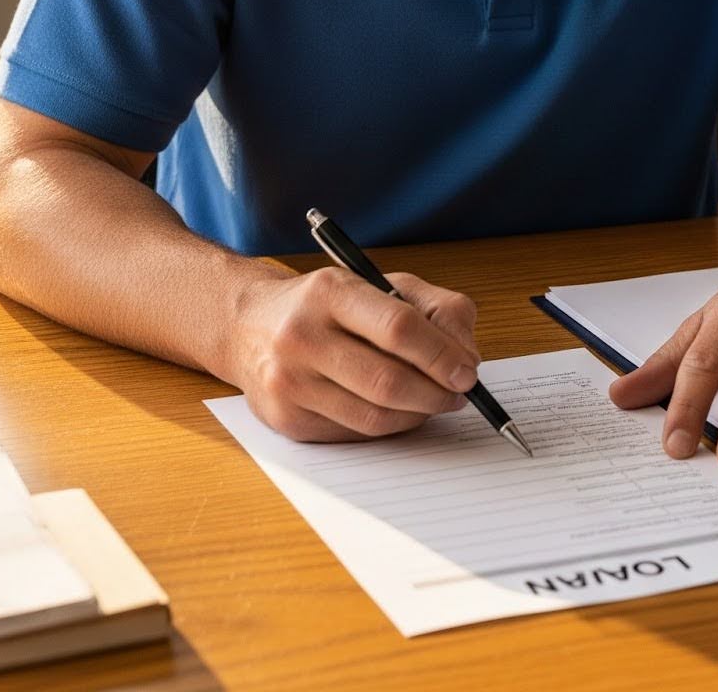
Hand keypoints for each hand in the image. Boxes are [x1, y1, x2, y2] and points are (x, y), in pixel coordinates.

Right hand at [228, 268, 479, 441]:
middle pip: (387, 380)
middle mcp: (302, 335)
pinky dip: (387, 426)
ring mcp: (289, 381)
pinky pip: (353, 433)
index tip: (468, 371)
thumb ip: (436, 309)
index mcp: (331, 291)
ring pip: (373, 415)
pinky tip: (398, 411)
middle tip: (459, 394)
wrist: (249, 326)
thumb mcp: (382, 284)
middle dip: (435, 393)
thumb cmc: (328, 305)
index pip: (398, 327)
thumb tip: (466, 357)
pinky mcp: (284, 419)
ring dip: (417, 415)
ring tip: (434, 402)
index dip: (441, 354)